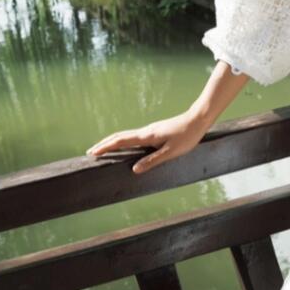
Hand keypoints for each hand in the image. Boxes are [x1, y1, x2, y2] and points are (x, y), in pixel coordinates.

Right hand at [85, 110, 206, 174]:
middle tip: (91, 152)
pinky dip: (123, 140)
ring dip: (112, 141)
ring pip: (125, 135)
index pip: (120, 141)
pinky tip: (124, 146)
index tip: (93, 153)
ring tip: (103, 149)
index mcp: (146, 136)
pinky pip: (133, 136)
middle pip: (119, 136)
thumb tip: (134, 169)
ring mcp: (149, 130)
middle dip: (104, 144)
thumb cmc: (187, 136)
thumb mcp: (171, 152)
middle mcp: (145, 131)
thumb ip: (152, 161)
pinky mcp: (154, 131)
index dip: (105, 147)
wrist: (197, 119)